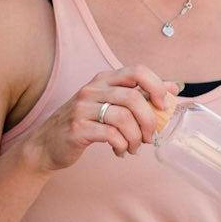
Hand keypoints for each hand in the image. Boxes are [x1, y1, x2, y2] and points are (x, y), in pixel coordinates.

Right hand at [26, 66, 176, 172]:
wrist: (46, 145)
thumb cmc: (85, 123)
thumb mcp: (110, 104)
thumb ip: (140, 95)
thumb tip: (174, 87)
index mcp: (103, 80)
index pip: (137, 70)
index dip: (156, 86)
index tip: (164, 105)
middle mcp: (92, 90)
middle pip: (133, 98)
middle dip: (150, 121)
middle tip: (150, 136)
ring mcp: (82, 109)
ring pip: (124, 118)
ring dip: (136, 137)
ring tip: (134, 147)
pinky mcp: (77, 129)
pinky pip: (110, 135)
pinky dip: (122, 145)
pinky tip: (120, 150)